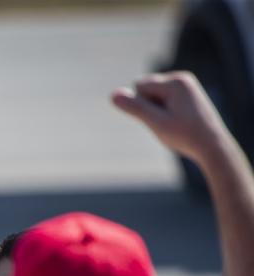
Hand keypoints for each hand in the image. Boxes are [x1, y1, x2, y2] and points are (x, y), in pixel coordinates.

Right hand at [111, 71, 233, 164]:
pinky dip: (165, 113)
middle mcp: (182, 79)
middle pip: (146, 90)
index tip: (161, 118)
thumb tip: (113, 95)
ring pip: (154, 97)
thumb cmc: (185, 135)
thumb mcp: (156, 123)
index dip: (142, 106)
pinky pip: (164, 101)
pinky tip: (178, 123)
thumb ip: (135, 107)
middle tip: (168, 123)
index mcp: (175, 81)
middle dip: (150, 107)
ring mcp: (186, 87)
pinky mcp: (187, 96)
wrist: (212, 146)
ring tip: (174, 124)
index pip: (139, 86)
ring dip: (157, 112)